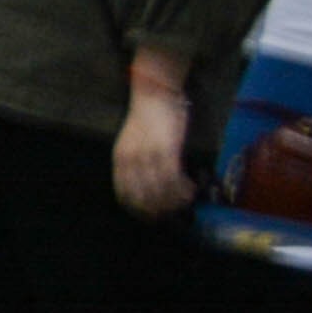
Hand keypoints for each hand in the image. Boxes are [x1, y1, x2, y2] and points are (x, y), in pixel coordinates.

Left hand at [110, 80, 198, 221]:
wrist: (154, 95)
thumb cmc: (146, 120)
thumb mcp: (132, 145)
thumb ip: (137, 166)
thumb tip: (151, 190)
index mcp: (120, 160)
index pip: (124, 195)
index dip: (138, 210)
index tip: (153, 217)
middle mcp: (131, 161)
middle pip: (144, 198)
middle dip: (160, 211)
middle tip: (174, 213)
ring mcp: (148, 156)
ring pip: (161, 192)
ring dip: (176, 202)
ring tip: (186, 200)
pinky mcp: (166, 151)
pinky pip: (175, 180)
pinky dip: (184, 189)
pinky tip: (192, 188)